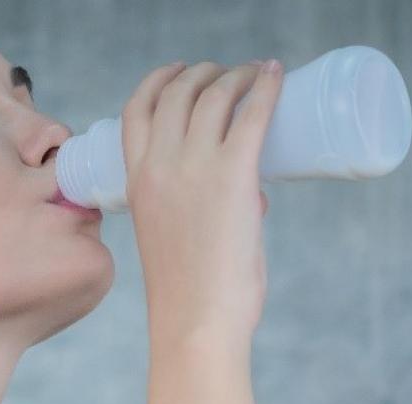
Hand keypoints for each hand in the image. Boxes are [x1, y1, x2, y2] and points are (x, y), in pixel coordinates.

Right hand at [121, 59, 282, 344]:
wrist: (195, 324)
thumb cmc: (190, 297)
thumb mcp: (172, 240)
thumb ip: (204, 213)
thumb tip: (253, 199)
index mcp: (136, 181)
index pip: (136, 110)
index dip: (158, 80)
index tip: (179, 72)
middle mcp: (160, 165)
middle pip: (178, 92)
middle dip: (204, 72)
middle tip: (229, 75)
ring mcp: (196, 168)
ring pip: (214, 95)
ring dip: (236, 74)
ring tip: (254, 73)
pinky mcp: (234, 176)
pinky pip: (251, 115)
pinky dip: (264, 87)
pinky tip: (275, 74)